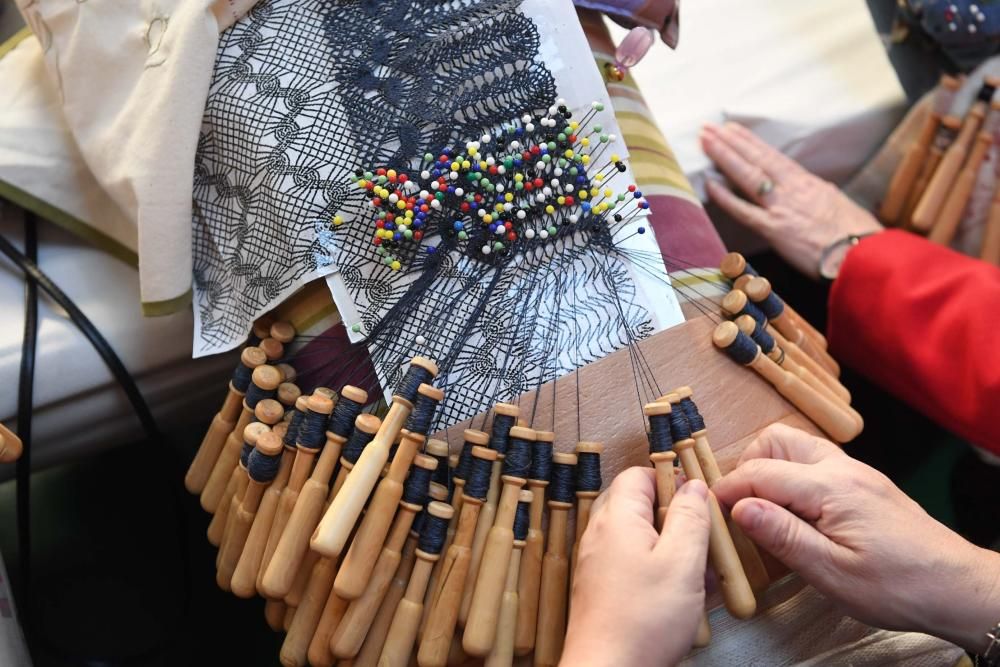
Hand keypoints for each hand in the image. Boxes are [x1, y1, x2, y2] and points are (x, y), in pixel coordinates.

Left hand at [562, 468, 710, 666]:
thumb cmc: (643, 621)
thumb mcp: (682, 562)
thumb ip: (690, 518)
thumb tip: (693, 485)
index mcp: (617, 518)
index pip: (638, 475)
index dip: (670, 480)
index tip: (696, 502)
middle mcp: (600, 534)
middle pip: (639, 505)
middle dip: (674, 519)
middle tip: (700, 541)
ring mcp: (597, 562)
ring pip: (640, 538)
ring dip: (671, 550)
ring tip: (696, 577)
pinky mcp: (601, 588)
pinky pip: (632, 565)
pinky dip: (657, 573)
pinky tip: (679, 598)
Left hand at [700, 122, 883, 278]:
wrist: (863, 252)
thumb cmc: (856, 234)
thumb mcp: (837, 204)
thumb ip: (819, 195)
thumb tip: (814, 191)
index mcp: (807, 182)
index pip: (772, 156)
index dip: (750, 142)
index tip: (733, 129)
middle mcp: (792, 189)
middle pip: (756, 159)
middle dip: (730, 142)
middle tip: (709, 128)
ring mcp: (781, 207)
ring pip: (748, 175)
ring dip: (724, 156)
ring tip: (706, 141)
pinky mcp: (774, 229)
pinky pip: (744, 210)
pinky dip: (725, 197)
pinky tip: (710, 184)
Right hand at [713, 424, 999, 652]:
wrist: (957, 588)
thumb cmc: (897, 586)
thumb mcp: (831, 572)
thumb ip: (782, 535)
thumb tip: (739, 507)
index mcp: (830, 488)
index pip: (760, 472)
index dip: (727, 488)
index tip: (707, 508)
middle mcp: (843, 469)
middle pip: (776, 440)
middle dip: (748, 465)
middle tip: (741, 505)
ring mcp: (857, 473)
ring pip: (797, 446)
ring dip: (771, 467)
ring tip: (765, 507)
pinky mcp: (866, 484)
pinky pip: (817, 462)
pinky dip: (793, 475)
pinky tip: (797, 511)